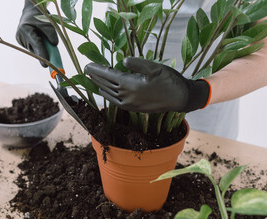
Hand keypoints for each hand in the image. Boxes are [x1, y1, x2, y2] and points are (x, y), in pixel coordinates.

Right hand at [16, 0, 57, 66]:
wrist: (30, 12)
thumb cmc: (39, 17)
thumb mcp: (48, 23)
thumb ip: (51, 34)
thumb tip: (54, 45)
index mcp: (26, 29)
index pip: (36, 45)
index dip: (42, 55)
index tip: (46, 64)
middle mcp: (21, 36)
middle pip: (34, 49)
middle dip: (44, 54)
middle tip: (52, 60)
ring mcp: (20, 40)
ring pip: (34, 50)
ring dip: (41, 49)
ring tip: (43, 38)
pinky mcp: (21, 42)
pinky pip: (32, 48)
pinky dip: (37, 47)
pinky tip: (38, 39)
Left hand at [84, 57, 210, 112]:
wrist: (180, 98)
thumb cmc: (169, 80)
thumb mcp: (154, 67)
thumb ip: (137, 64)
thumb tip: (122, 61)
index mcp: (130, 84)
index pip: (109, 75)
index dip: (97, 69)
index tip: (88, 65)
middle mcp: (127, 96)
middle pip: (106, 84)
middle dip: (96, 76)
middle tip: (86, 69)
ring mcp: (129, 104)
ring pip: (109, 93)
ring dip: (100, 85)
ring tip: (93, 78)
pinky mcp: (133, 108)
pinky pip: (115, 101)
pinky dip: (108, 95)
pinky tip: (105, 91)